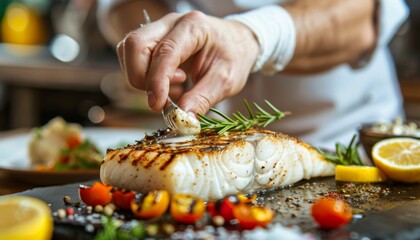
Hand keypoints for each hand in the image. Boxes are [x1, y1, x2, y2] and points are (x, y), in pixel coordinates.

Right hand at [116, 11, 258, 115]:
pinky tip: (166, 82)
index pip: (164, 51)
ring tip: (171, 87)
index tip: (157, 105)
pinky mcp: (153, 39)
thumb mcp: (226, 81)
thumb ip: (203, 99)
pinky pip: (132, 55)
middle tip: (164, 98)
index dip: (156, 81)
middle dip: (141, 78)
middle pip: (135, 45)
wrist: (238, 43)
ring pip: (128, 49)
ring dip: (140, 76)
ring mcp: (160, 29)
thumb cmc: (235, 57)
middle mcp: (172, 23)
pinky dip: (142, 74)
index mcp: (194, 27)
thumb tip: (182, 120)